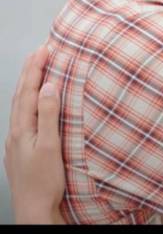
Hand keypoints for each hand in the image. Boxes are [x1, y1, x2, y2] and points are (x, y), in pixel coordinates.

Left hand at [4, 45, 65, 223]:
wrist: (34, 210)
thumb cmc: (44, 182)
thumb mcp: (49, 146)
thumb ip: (47, 115)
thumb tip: (48, 86)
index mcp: (22, 129)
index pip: (28, 91)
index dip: (36, 68)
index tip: (45, 48)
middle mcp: (16, 132)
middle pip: (21, 94)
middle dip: (31, 70)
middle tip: (41, 50)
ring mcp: (17, 141)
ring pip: (21, 105)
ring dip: (30, 84)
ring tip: (38, 68)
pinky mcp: (23, 148)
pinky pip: (25, 115)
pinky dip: (30, 100)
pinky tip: (36, 101)